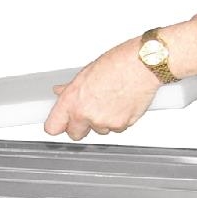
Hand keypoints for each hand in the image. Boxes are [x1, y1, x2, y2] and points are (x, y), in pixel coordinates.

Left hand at [44, 37, 162, 140]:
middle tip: (89, 111)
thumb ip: (71, 89)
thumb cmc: (118, 63)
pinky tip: (121, 102)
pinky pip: (115, 129)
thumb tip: (60, 92)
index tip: (61, 123)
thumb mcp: (87, 72)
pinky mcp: (121, 125)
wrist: (142, 64)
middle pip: (75, 134)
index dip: (58, 125)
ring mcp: (104, 122)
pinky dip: (118, 120)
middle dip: (80, 126)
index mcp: (73, 100)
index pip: (53, 127)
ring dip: (102, 121)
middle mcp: (86, 114)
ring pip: (98, 131)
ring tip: (110, 99)